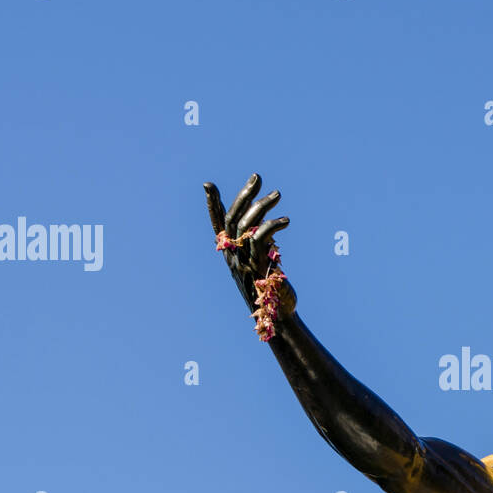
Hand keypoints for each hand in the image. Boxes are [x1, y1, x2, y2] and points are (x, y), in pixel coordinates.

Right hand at [203, 173, 295, 320]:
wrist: (279, 316)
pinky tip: (285, 220)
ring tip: (277, 195)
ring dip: (262, 205)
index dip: (211, 205)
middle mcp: (232, 255)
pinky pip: (260, 238)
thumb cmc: (271, 288)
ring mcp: (243, 261)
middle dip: (244, 195)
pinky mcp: (258, 266)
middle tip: (257, 177)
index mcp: (229, 253)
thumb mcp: (261, 261)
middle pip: (232, 218)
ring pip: (245, 225)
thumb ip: (258, 242)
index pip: (217, 224)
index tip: (207, 185)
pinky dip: (272, 225)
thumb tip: (262, 221)